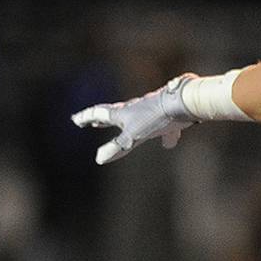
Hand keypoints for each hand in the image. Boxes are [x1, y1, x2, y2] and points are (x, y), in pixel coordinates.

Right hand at [71, 75, 196, 164]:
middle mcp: (135, 108)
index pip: (99, 113)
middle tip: (94, 121)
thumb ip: (118, 147)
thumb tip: (99, 158)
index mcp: (123, 112)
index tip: (76, 120)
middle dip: (104, 119)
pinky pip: (162, 125)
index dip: (87, 117)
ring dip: (131, 125)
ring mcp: (152, 109)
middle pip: (116, 114)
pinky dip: (162, 133)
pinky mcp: (168, 113)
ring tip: (130, 131)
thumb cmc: (156, 117)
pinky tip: (169, 142)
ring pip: (138, 118)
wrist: (184, 102)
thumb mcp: (134, 136)